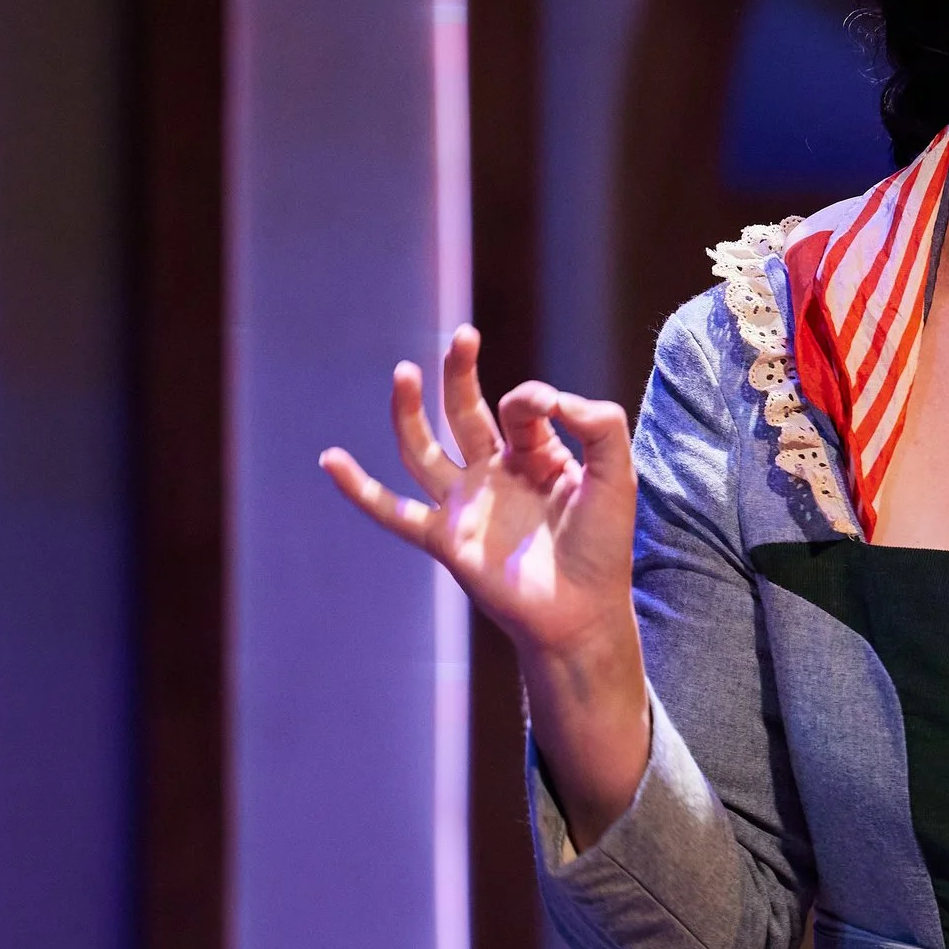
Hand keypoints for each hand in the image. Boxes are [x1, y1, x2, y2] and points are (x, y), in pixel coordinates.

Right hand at [320, 325, 648, 841]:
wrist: (583, 613)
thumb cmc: (605, 547)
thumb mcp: (617, 472)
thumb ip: (597, 422)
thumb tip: (546, 396)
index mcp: (539, 456)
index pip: (522, 406)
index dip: (534, 399)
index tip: (552, 410)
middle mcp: (497, 475)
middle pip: (465, 412)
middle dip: (460, 373)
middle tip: (462, 336)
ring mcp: (466, 505)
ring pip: (423, 449)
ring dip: (408, 412)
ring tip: (403, 372)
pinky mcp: (444, 538)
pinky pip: (392, 511)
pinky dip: (358, 489)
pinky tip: (330, 460)